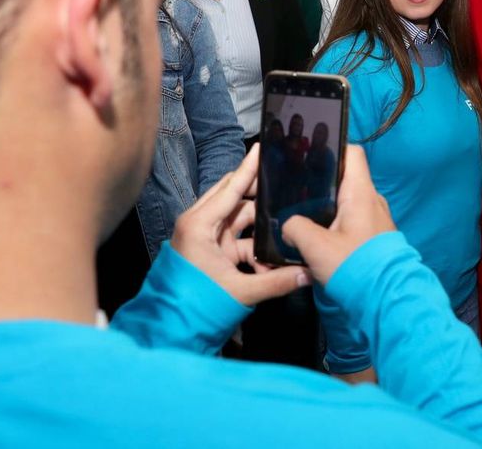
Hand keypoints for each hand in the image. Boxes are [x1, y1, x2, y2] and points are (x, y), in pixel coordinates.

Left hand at [171, 144, 308, 306]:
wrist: (173, 333)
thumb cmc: (197, 307)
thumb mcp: (240, 292)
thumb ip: (278, 281)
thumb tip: (309, 273)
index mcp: (198, 225)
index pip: (230, 188)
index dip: (249, 168)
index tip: (263, 148)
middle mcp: (199, 225)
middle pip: (234, 198)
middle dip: (259, 192)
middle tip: (284, 181)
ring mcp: (205, 239)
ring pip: (239, 221)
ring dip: (260, 226)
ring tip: (284, 225)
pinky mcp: (211, 254)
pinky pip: (239, 241)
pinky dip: (255, 246)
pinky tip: (271, 257)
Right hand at [281, 145, 395, 284]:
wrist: (387, 300)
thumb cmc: (355, 267)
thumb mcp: (316, 247)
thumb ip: (295, 228)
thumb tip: (288, 225)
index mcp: (361, 193)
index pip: (352, 153)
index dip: (331, 147)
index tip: (308, 154)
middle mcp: (372, 200)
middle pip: (345, 178)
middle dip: (321, 180)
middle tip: (295, 186)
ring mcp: (375, 219)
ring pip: (347, 201)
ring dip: (327, 205)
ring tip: (301, 211)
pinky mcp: (374, 237)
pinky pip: (352, 219)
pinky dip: (335, 221)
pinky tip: (317, 234)